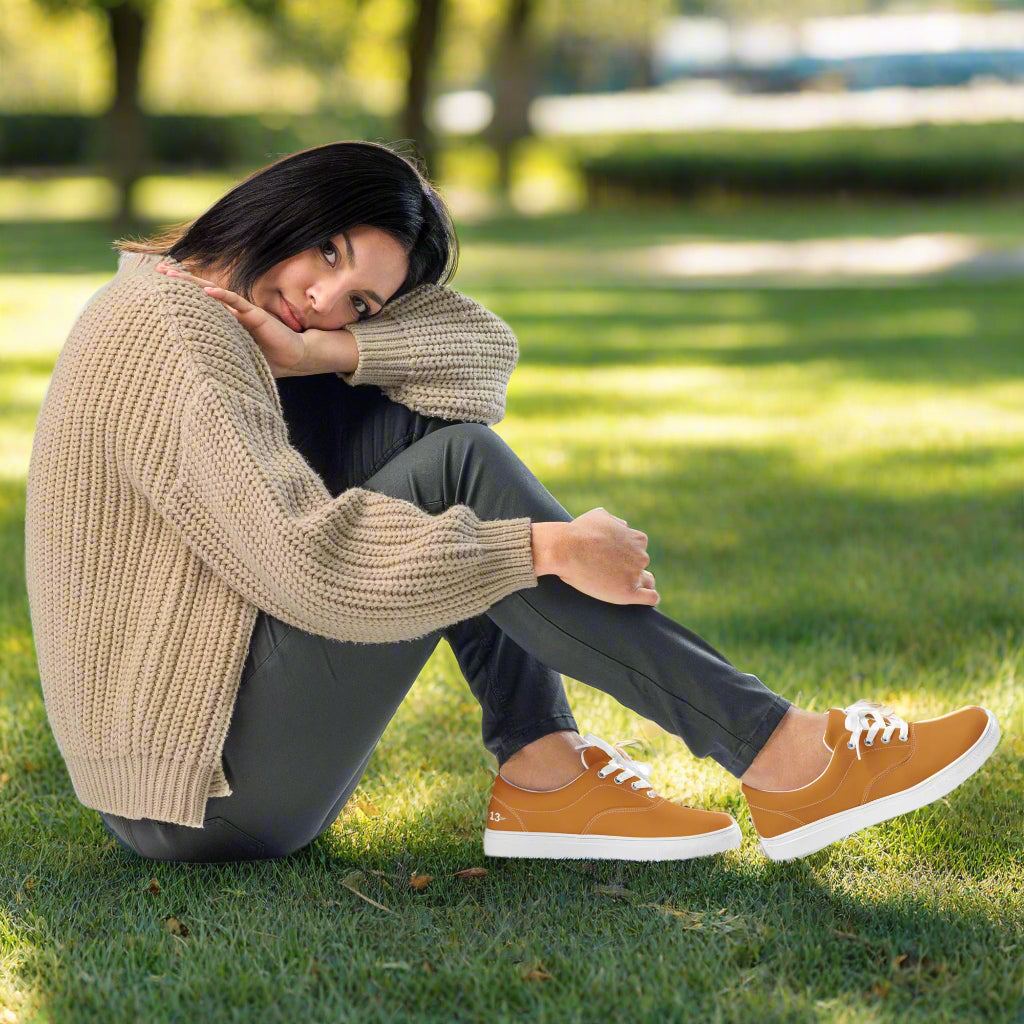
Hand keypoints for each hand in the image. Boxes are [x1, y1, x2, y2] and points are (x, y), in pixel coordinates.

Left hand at [155, 263, 306, 376]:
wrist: (295, 355)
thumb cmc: (268, 359)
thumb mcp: (237, 355)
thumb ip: (220, 352)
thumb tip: (193, 364)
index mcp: (226, 321)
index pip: (199, 303)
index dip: (181, 294)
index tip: (158, 287)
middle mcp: (232, 312)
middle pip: (201, 291)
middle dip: (179, 280)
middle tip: (157, 270)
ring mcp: (242, 312)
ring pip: (214, 292)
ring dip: (192, 283)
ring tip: (172, 274)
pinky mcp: (255, 315)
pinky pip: (236, 302)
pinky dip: (221, 296)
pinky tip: (206, 290)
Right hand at [533, 508, 658, 605]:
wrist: (565, 549)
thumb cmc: (577, 532)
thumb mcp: (600, 516)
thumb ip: (616, 522)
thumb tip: (623, 527)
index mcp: (637, 539)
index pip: (640, 548)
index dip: (626, 554)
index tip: (612, 559)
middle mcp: (640, 556)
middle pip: (642, 564)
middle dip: (629, 568)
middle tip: (609, 572)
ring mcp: (635, 574)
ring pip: (648, 581)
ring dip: (638, 583)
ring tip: (620, 586)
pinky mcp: (628, 592)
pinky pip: (650, 597)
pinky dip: (648, 598)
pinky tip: (639, 598)